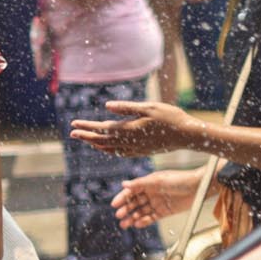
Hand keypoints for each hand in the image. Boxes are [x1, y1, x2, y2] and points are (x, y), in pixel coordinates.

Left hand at [71, 101, 198, 157]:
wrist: (187, 135)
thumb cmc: (170, 117)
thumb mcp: (148, 107)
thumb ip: (127, 108)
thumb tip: (107, 107)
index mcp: (129, 130)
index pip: (102, 129)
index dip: (87, 127)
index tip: (73, 124)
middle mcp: (130, 142)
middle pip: (103, 140)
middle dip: (87, 136)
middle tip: (72, 133)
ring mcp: (136, 149)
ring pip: (111, 148)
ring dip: (97, 143)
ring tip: (87, 139)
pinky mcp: (143, 151)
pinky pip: (121, 152)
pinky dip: (110, 150)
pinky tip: (108, 148)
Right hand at [113, 168, 203, 228]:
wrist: (199, 187)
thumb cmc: (179, 179)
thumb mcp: (158, 180)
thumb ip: (140, 183)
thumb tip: (123, 184)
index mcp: (149, 183)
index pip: (132, 191)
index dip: (123, 197)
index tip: (114, 204)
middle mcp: (152, 193)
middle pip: (135, 202)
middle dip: (126, 209)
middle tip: (118, 215)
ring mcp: (158, 202)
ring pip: (142, 211)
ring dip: (133, 217)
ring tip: (124, 224)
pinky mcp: (165, 211)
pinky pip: (152, 217)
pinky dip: (144, 221)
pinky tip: (137, 224)